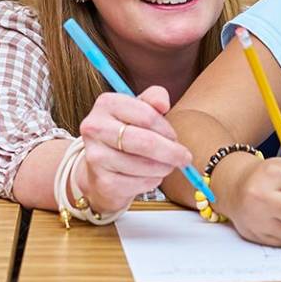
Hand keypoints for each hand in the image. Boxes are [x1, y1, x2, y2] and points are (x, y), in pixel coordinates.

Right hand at [73, 86, 193, 216]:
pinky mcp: (102, 181)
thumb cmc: (126, 133)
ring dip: (163, 168)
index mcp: (106, 103)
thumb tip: (163, 103)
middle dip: (172, 152)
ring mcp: (96, 156)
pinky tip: (150, 176)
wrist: (100, 168)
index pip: (147, 116)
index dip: (166, 129)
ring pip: (145, 165)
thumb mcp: (139, 110)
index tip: (174, 137)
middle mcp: (95, 128)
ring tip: (165, 166)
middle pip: (146, 142)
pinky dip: (152, 181)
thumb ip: (154, 98)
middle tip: (185, 158)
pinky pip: (139, 183)